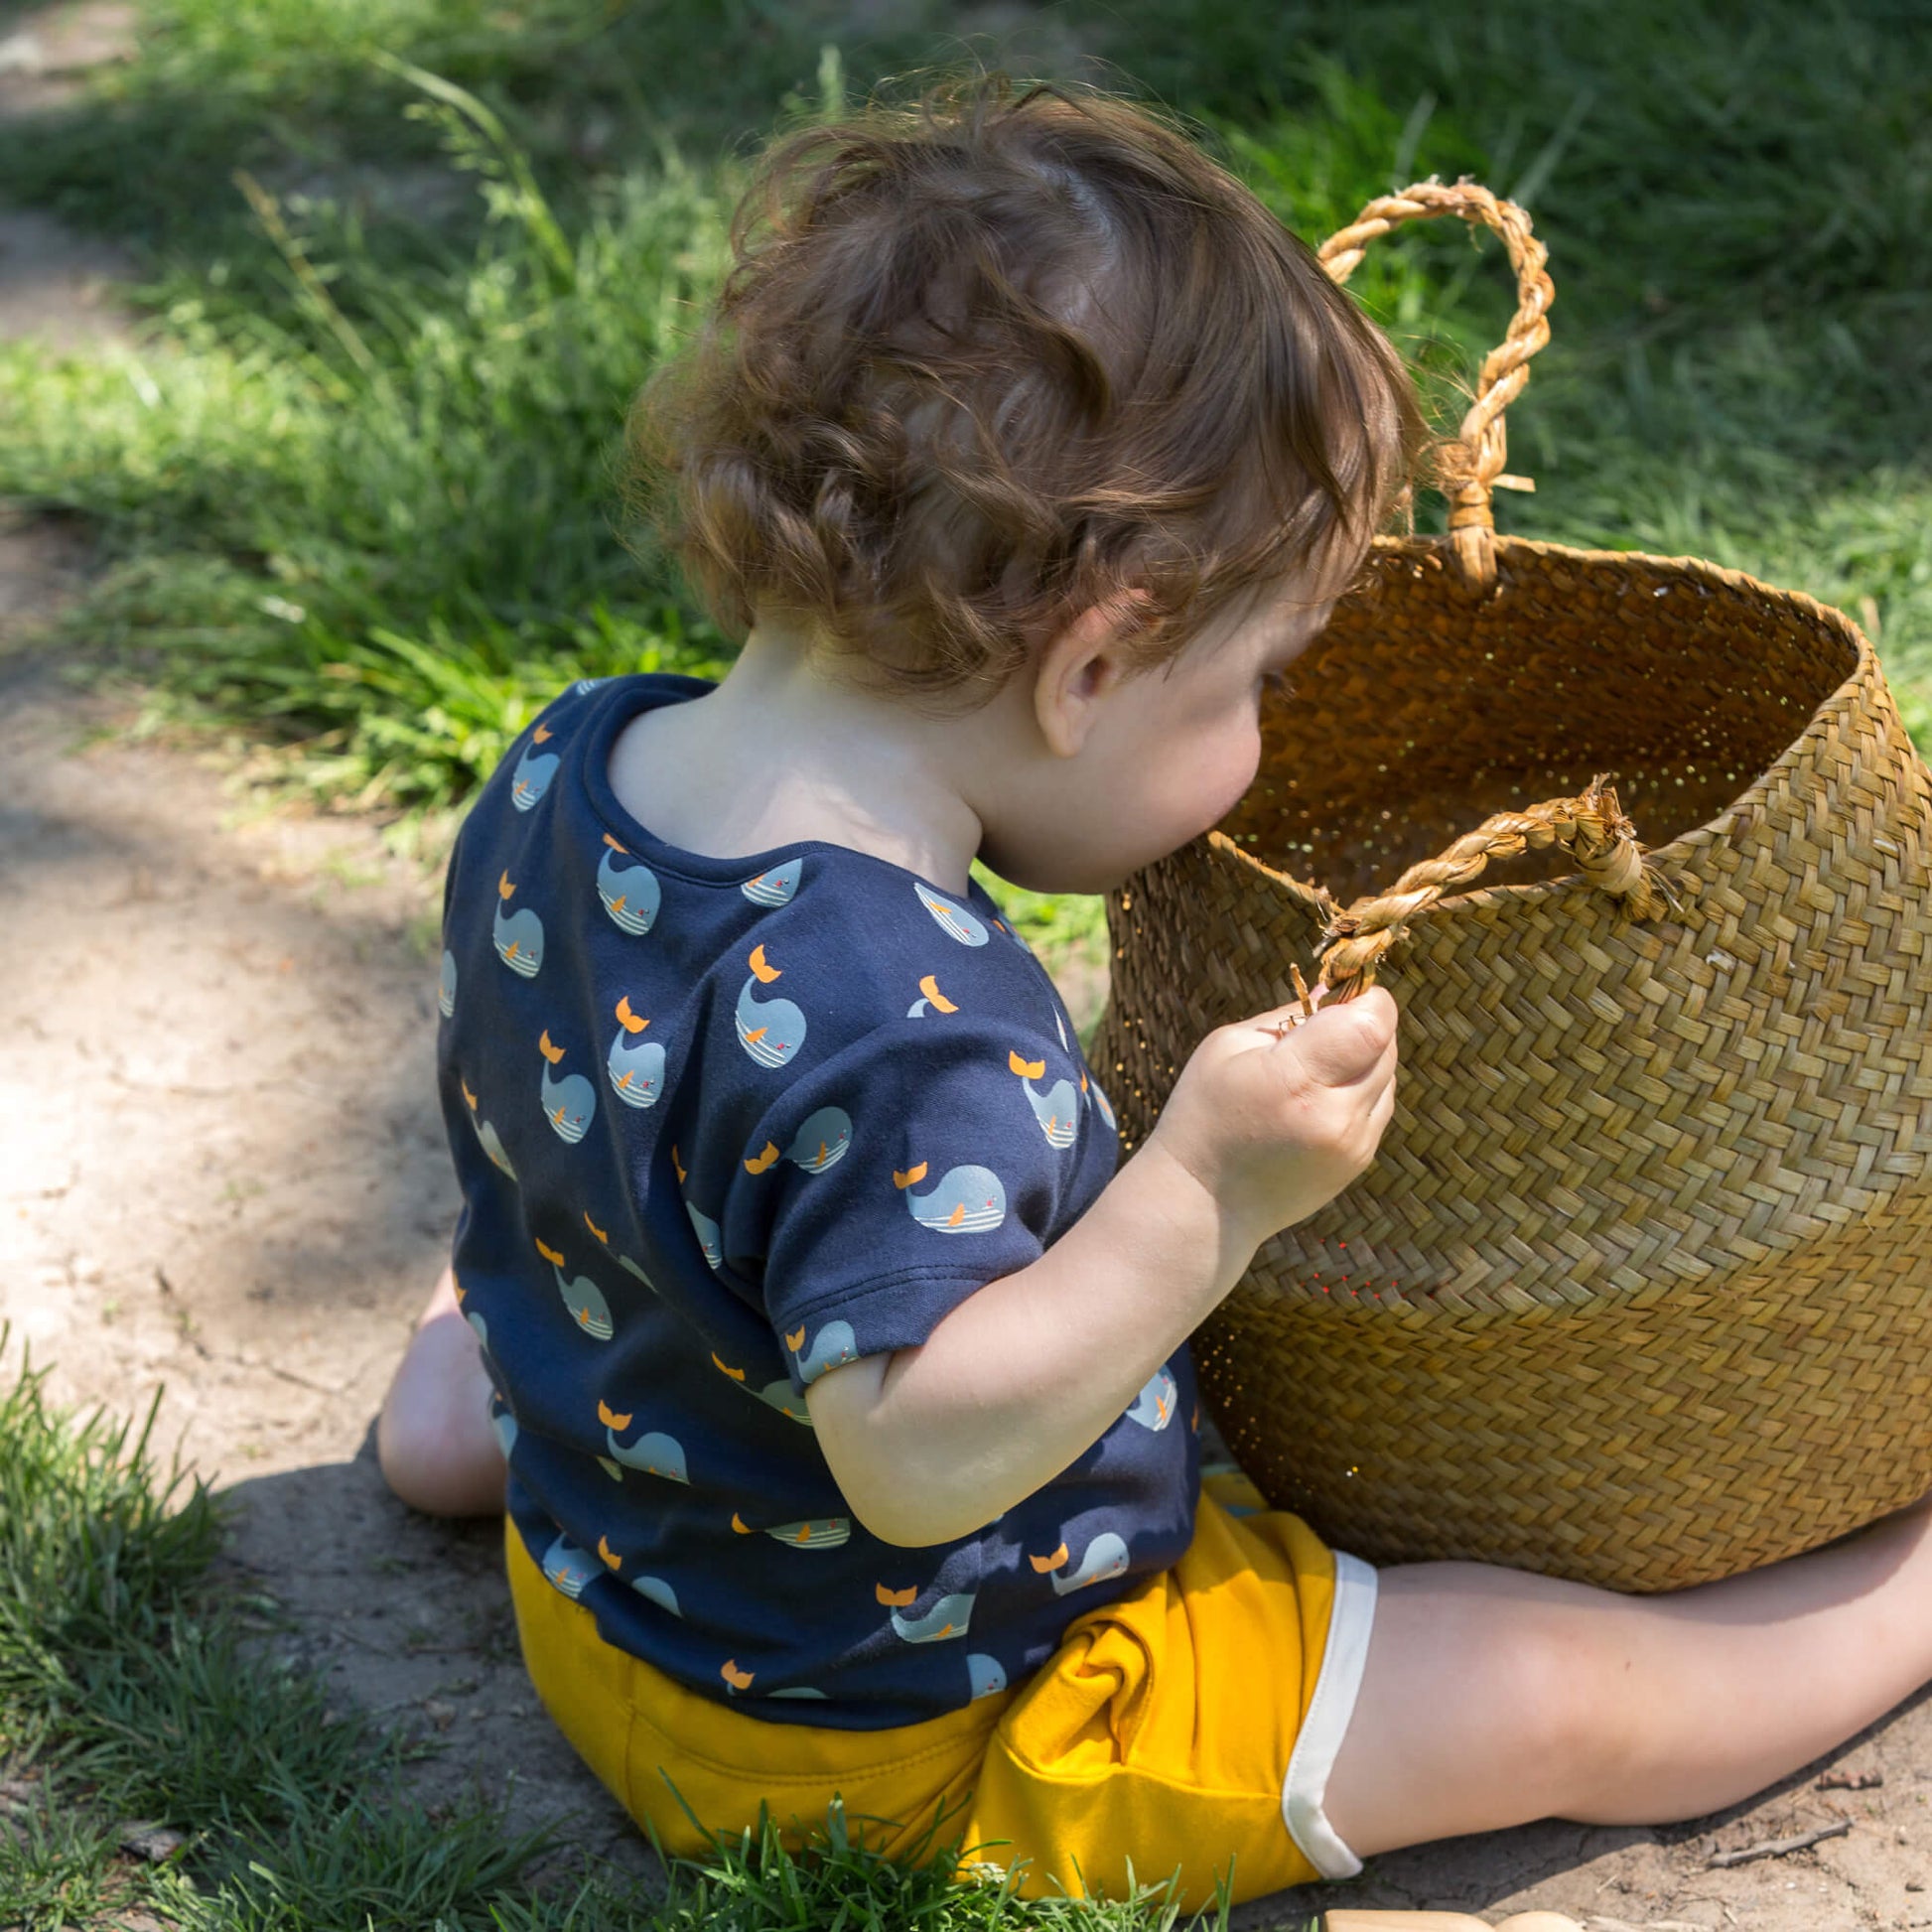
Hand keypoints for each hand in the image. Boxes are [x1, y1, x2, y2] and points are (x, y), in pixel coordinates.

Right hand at [1146, 986, 1398, 1253]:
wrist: (1204, 1204)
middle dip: (1360, 1024)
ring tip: (1311, 1070)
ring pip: (1388, 1073)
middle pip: (1385, 1044)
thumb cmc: (1205, 1114)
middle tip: (1316, 1030)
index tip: (1335, 997)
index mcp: (1298, 1082)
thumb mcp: (1229, 1046)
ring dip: (1361, 1058)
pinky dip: (1357, 1089)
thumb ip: (1291, 1014)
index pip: (1372, 1023)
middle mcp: (1337, 1117)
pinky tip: (1315, 1100)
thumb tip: (1339, 986)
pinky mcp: (1361, 1161)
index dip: (1363, 999)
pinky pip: (1379, 1103)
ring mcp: (1355, 1144)